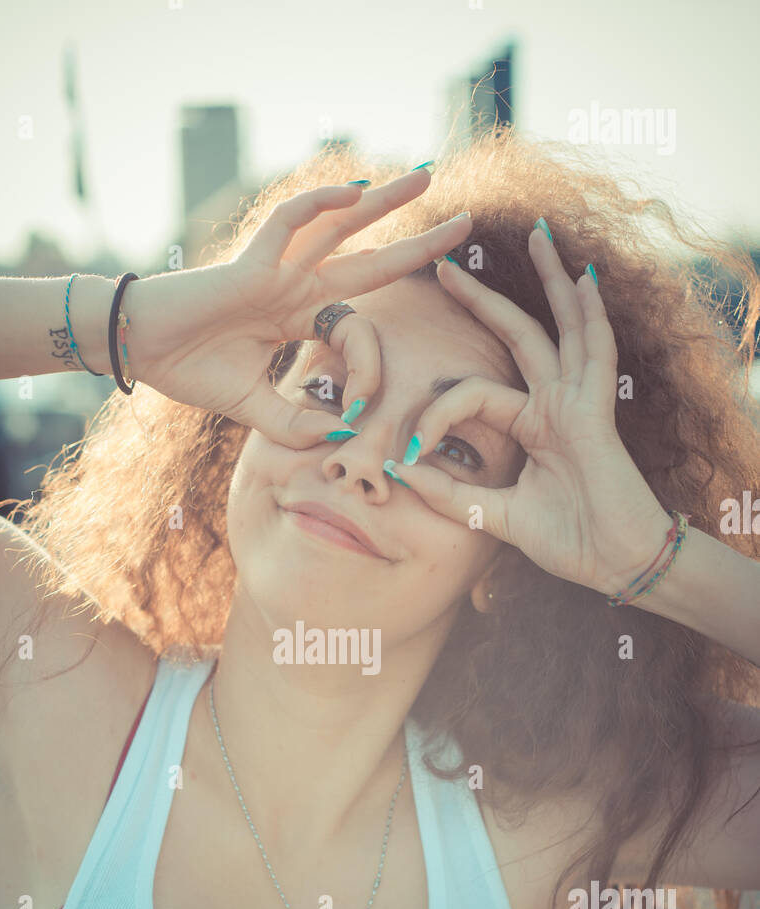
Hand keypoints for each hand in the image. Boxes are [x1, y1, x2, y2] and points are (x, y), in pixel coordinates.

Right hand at [120, 173, 471, 449]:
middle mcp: (295, 286)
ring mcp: (276, 270)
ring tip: (425, 178)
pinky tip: (351, 189)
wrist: (140, 352)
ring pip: (340, 226)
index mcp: (298, 317)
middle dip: (415, 241)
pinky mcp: (251, 264)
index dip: (369, 367)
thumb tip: (342, 435)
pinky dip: (319, 204)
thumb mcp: (255, 410)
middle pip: (368, 256)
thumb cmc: (190, 371)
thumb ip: (297, 423)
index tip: (363, 406)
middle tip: (465, 224)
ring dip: (383, 203)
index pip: (357, 328)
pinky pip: (290, 224)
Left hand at [385, 227, 671, 594]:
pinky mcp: (596, 413)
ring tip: (538, 235)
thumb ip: (453, 496)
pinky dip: (591, 317)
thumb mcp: (495, 516)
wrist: (616, 563)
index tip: (408, 454)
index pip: (474, 394)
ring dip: (550, 281)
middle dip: (483, 298)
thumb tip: (402, 474)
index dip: (437, 416)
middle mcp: (556, 405)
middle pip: (519, 335)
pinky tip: (584, 280)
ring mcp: (579, 403)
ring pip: (561, 328)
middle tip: (444, 265)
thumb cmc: (570, 541)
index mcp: (534, 425)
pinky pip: (595, 354)